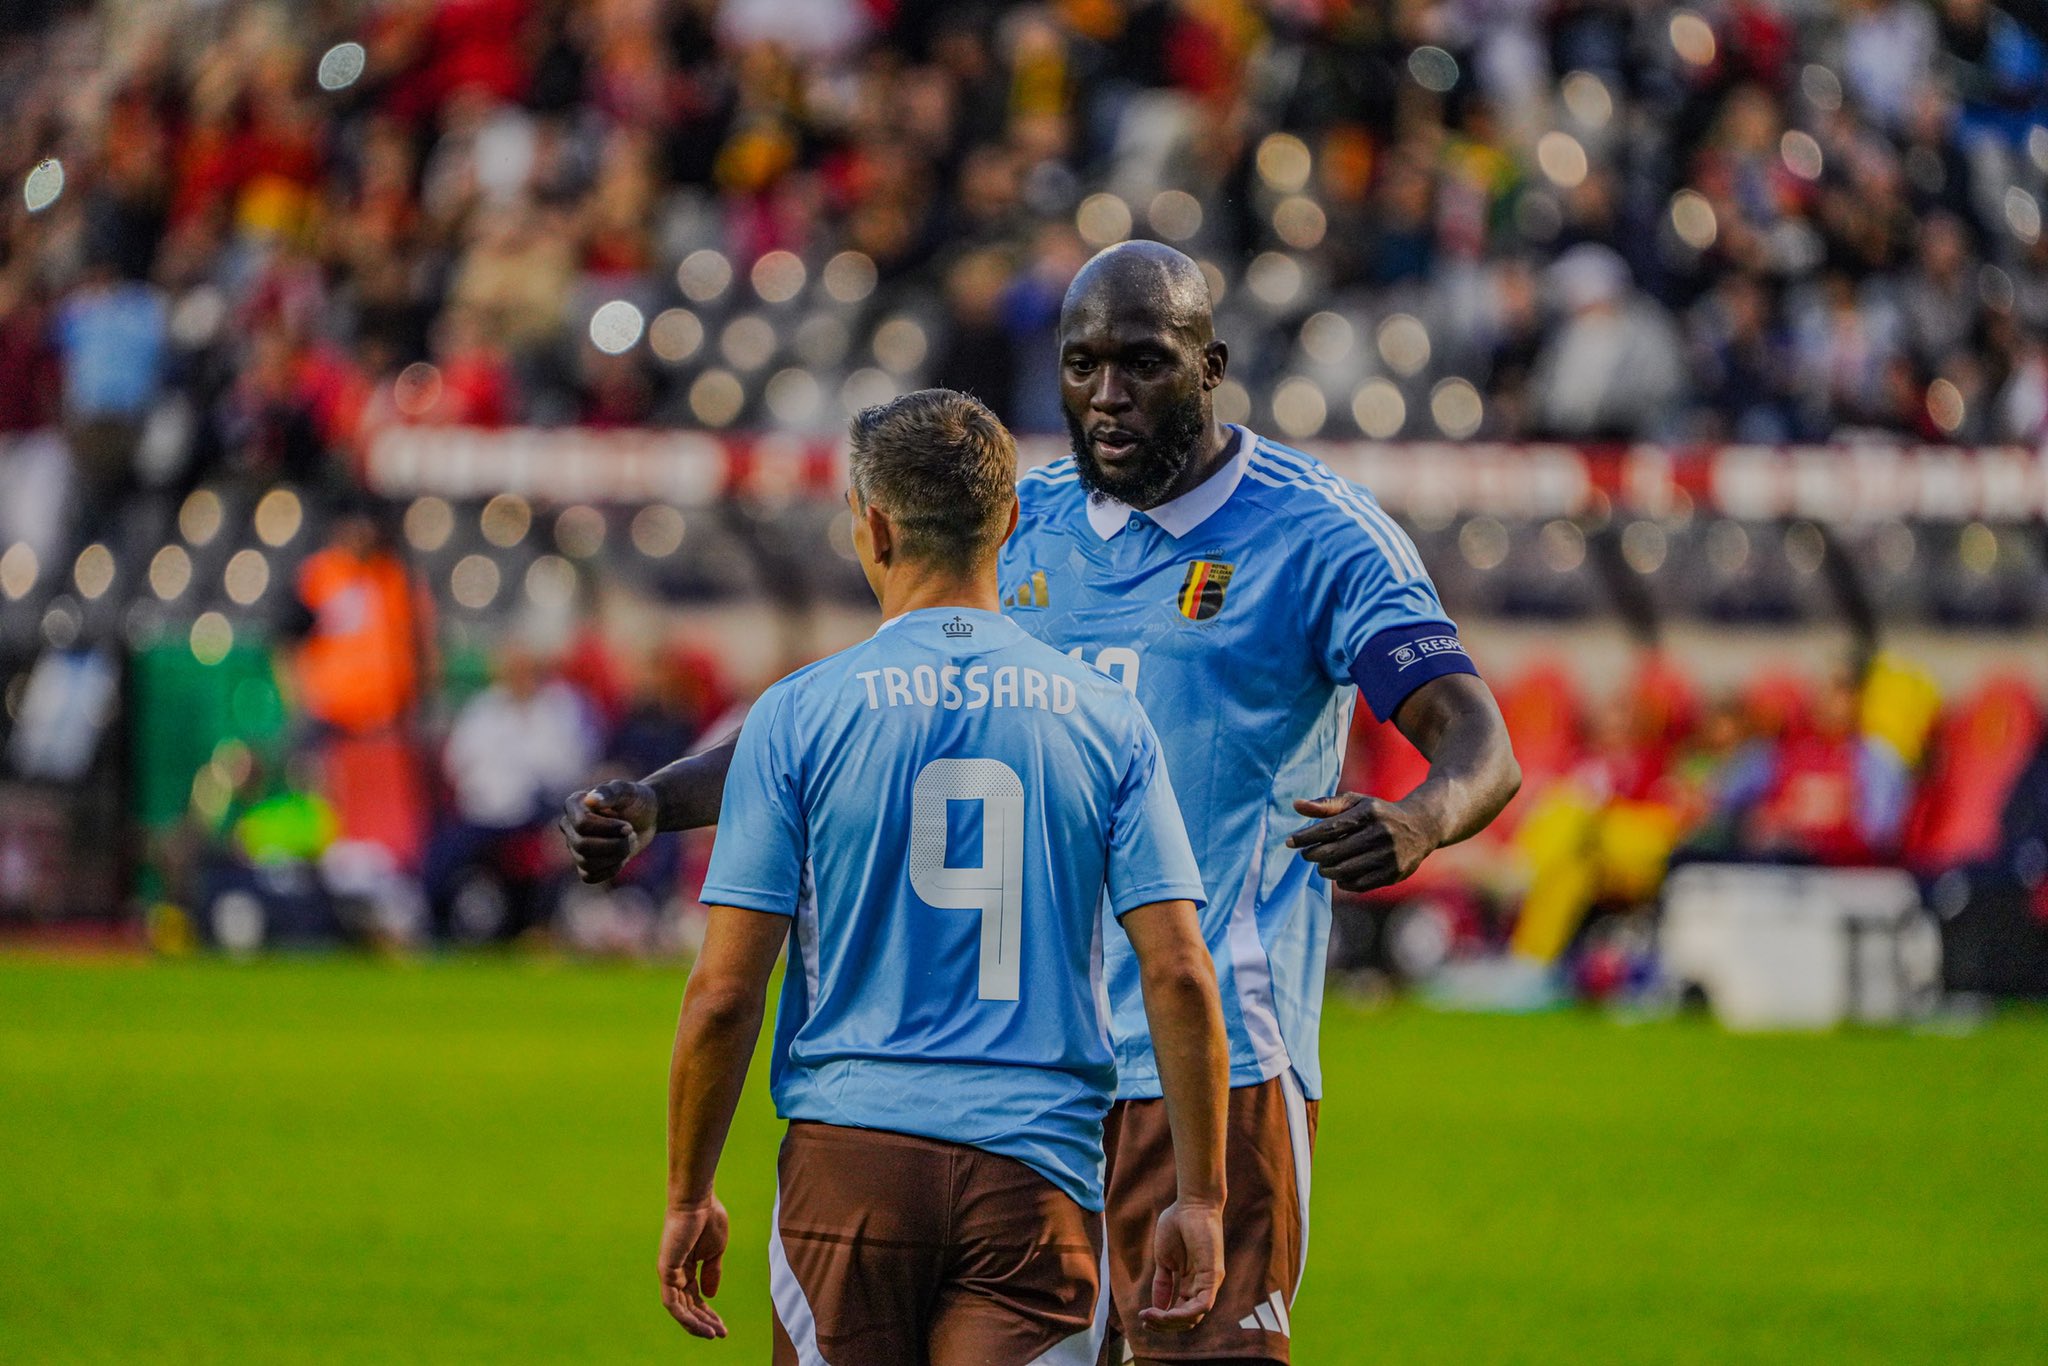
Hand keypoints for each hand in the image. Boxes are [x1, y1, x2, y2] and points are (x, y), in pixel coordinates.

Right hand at [560, 781, 656, 883]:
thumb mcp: (628, 791)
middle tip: (632, 835)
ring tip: (630, 843)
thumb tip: (591, 800)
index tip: (628, 826)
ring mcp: (574, 845)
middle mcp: (569, 825)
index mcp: (574, 804)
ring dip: (615, 856)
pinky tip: (622, 857)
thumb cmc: (636, 799)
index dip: (608, 829)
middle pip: (582, 845)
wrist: (646, 816)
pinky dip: (610, 870)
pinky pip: (589, 877)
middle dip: (614, 845)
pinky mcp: (584, 863)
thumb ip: (610, 792)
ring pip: (586, 863)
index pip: (581, 824)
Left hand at [658, 1196, 729, 1337]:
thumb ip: (712, 1273)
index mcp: (687, 1268)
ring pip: (680, 1309)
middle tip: (721, 1334)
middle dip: (704, 1321)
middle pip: (688, 1306)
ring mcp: (668, 1273)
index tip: (723, 1326)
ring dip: (696, 1323)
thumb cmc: (708, 1219)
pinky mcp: (665, 1271)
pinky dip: (685, 1316)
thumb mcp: (715, 1252)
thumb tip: (710, 1296)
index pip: (695, 1297)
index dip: (708, 1313)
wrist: (699, 1200)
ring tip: (713, 1334)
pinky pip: (672, 1302)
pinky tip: (700, 1324)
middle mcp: (675, 1273)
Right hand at [1138, 1198, 1223, 1332]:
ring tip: (1150, 1316)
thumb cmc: (1177, 1225)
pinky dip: (1184, 1314)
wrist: (1190, 1205)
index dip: (1162, 1319)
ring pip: (1194, 1316)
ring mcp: (1209, 1283)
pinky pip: (1203, 1305)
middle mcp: (1202, 1286)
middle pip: (1187, 1319)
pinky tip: (1166, 1312)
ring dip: (1171, 1322)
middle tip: (1145, 1320)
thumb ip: (1162, 1284)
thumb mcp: (1164, 1261)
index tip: (1143, 1318)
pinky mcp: (1213, 1276)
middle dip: (1164, 1325)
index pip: (1181, 1312)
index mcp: (1191, 1283)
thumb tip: (1156, 1308)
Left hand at [1287, 792, 1438, 892]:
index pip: (1330, 828)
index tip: (1289, 842)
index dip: (1306, 837)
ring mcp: (1389, 855)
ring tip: (1322, 865)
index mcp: (1369, 813)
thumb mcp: (1356, 802)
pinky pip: (1359, 884)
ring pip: (1345, 870)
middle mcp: (1380, 833)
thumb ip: (1326, 805)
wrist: (1422, 827)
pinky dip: (1343, 882)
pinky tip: (1339, 875)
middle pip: (1335, 852)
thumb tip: (1296, 806)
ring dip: (1326, 870)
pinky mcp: (1394, 873)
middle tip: (1306, 855)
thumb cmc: (1379, 813)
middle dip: (1314, 855)